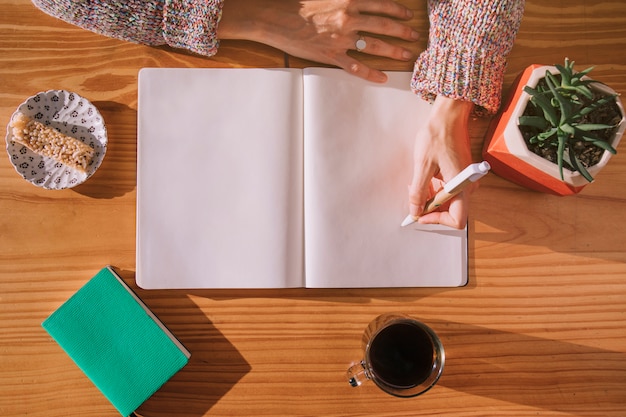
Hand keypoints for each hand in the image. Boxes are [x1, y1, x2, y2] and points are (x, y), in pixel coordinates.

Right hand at [217, 0, 418, 82]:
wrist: (276, 17)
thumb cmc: (298, 3)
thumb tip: (361, 0)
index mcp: (349, 0)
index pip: (382, 4)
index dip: (398, 11)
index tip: (408, 15)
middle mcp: (349, 19)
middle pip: (384, 25)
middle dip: (402, 31)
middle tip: (414, 36)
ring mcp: (341, 39)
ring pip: (375, 46)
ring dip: (393, 50)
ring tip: (406, 55)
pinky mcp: (331, 55)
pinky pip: (355, 67)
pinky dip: (371, 74)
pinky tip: (382, 78)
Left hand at [408, 96, 473, 228]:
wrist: (448, 115)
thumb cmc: (437, 136)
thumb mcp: (422, 165)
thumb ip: (418, 191)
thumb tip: (415, 212)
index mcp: (461, 186)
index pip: (456, 219)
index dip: (437, 220)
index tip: (420, 215)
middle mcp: (467, 186)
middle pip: (451, 211)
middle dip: (430, 208)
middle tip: (413, 199)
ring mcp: (465, 180)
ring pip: (448, 200)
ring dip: (430, 198)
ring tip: (415, 185)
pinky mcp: (460, 174)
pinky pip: (448, 190)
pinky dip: (434, 189)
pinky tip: (423, 179)